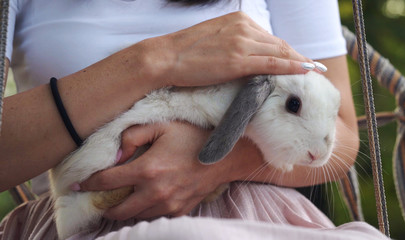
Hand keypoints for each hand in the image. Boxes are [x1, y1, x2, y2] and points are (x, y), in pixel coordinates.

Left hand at [80, 122, 231, 219]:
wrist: (225, 156)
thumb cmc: (194, 137)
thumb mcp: (162, 126)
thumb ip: (133, 135)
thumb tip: (116, 155)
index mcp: (148, 170)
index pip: (107, 182)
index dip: (89, 184)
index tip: (78, 185)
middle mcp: (155, 193)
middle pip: (118, 210)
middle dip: (104, 206)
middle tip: (100, 199)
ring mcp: (168, 206)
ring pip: (136, 217)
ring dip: (125, 210)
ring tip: (123, 199)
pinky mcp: (179, 212)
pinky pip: (154, 218)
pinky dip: (145, 212)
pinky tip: (145, 201)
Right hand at [140, 11, 312, 87]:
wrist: (165, 57)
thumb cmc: (186, 52)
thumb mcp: (216, 39)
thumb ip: (235, 42)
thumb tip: (249, 55)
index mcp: (238, 20)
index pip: (269, 36)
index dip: (287, 49)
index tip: (299, 57)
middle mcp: (243, 27)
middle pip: (278, 43)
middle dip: (297, 55)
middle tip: (313, 65)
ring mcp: (241, 43)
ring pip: (279, 52)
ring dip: (298, 62)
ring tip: (313, 70)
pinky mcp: (237, 60)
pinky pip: (271, 63)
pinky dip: (291, 66)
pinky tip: (305, 70)